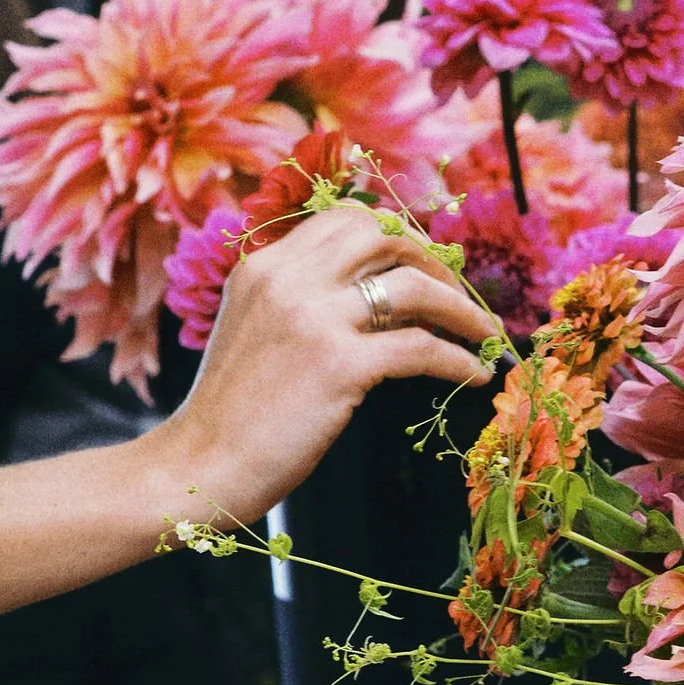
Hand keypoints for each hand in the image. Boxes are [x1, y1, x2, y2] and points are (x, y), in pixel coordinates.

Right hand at [146, 204, 496, 525]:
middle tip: (459, 296)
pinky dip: (459, 360)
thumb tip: (369, 290)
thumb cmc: (230, 412)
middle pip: (385, 236)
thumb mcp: (250, 328)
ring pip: (413, 286)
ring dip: (462, 309)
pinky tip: (475, 377)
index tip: (424, 264)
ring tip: (484, 336)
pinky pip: (421, 348)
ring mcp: (313, 318)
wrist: (198, 465)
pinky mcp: (338, 365)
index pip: (346, 219)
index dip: (397, 235)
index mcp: (263, 264)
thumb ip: (295, 297)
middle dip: (434, 260)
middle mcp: (287, 278)